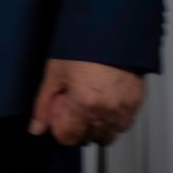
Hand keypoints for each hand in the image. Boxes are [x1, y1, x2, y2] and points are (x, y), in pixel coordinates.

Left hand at [29, 59, 145, 145]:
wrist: (113, 34)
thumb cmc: (83, 49)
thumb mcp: (54, 74)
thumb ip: (43, 105)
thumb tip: (36, 128)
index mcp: (84, 105)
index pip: (68, 138)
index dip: (58, 128)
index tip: (58, 115)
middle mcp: (106, 112)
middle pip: (88, 138)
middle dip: (76, 127)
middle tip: (72, 105)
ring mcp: (124, 110)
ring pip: (107, 135)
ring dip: (95, 126)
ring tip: (88, 103)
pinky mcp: (136, 104)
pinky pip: (123, 124)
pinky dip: (112, 119)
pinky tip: (103, 102)